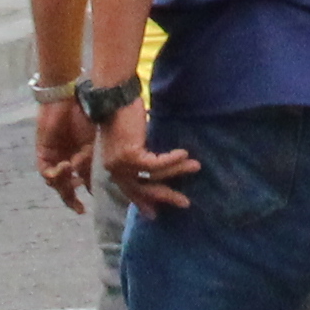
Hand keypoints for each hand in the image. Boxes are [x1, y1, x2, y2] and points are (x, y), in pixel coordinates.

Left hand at [32, 99, 95, 211]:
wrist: (67, 100)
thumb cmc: (83, 117)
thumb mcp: (91, 144)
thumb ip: (88, 164)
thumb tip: (90, 184)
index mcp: (79, 159)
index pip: (81, 183)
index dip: (85, 195)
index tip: (92, 207)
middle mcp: (65, 161)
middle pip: (66, 188)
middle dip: (71, 200)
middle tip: (80, 209)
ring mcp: (53, 159)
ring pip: (56, 183)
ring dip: (65, 185)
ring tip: (74, 178)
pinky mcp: (43, 154)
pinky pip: (47, 173)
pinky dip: (56, 174)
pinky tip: (66, 167)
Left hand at [96, 98, 198, 214]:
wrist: (113, 96)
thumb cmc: (122, 112)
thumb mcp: (130, 138)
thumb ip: (138, 153)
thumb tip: (154, 164)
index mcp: (113, 167)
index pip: (130, 190)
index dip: (143, 202)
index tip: (154, 214)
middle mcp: (114, 169)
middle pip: (142, 190)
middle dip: (164, 197)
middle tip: (184, 203)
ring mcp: (121, 164)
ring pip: (154, 176)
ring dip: (177, 172)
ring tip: (196, 166)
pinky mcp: (131, 156)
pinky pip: (156, 164)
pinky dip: (172, 160)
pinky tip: (185, 154)